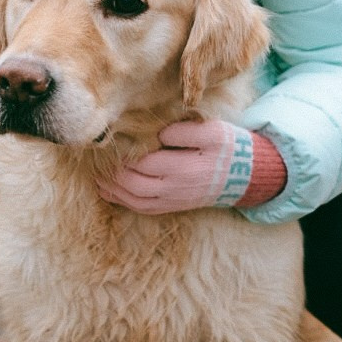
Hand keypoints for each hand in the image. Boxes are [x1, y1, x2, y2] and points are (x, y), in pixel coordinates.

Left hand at [98, 120, 286, 213]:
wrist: (244, 175)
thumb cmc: (227, 148)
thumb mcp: (211, 132)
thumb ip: (183, 132)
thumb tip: (157, 134)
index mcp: (183, 168)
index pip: (144, 164)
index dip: (124, 156)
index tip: (110, 144)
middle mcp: (174, 189)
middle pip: (134, 186)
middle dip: (113, 176)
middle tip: (97, 162)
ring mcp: (173, 201)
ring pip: (135, 201)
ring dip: (114, 191)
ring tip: (98, 179)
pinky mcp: (174, 206)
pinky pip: (144, 208)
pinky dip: (125, 202)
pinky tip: (112, 193)